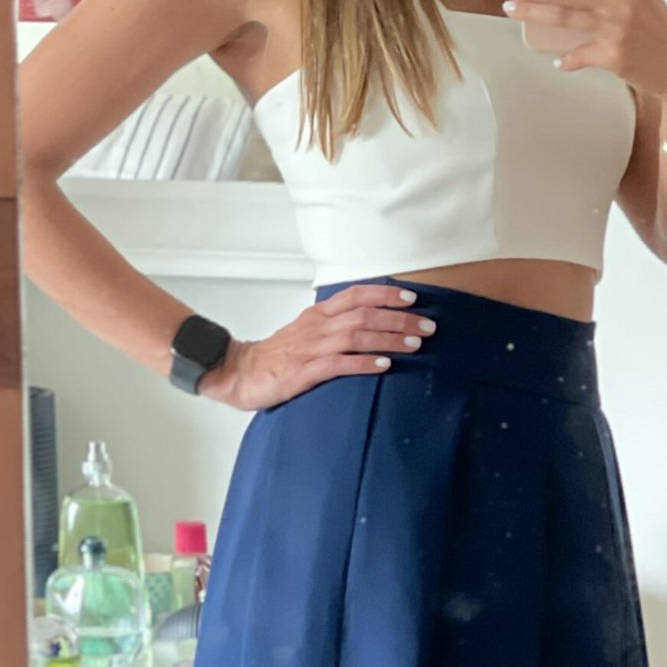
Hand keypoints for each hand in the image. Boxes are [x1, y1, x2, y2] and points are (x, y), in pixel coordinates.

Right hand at [198, 285, 434, 409]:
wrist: (238, 372)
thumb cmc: (276, 356)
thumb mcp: (306, 331)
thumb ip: (334, 325)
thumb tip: (369, 323)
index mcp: (318, 314)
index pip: (357, 295)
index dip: (386, 294)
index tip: (413, 298)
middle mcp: (317, 326)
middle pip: (364, 314)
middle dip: (400, 319)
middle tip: (428, 327)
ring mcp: (310, 348)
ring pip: (356, 336)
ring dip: (389, 339)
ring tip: (415, 344)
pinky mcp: (303, 372)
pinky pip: (338, 365)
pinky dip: (363, 363)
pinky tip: (384, 366)